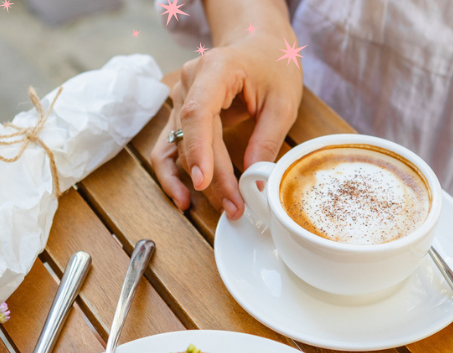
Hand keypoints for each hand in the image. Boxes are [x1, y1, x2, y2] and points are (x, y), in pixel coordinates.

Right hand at [150, 21, 302, 219]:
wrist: (258, 45)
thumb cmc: (272, 65)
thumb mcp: (283, 101)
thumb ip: (268, 139)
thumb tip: (256, 179)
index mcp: (215, 69)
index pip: (198, 112)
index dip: (199, 149)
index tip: (204, 181)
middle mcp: (189, 82)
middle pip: (192, 137)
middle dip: (212, 177)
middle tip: (235, 206)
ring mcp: (180, 99)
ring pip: (178, 147)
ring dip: (193, 181)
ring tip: (218, 207)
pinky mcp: (180, 116)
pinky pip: (168, 148)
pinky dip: (172, 174)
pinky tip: (183, 197)